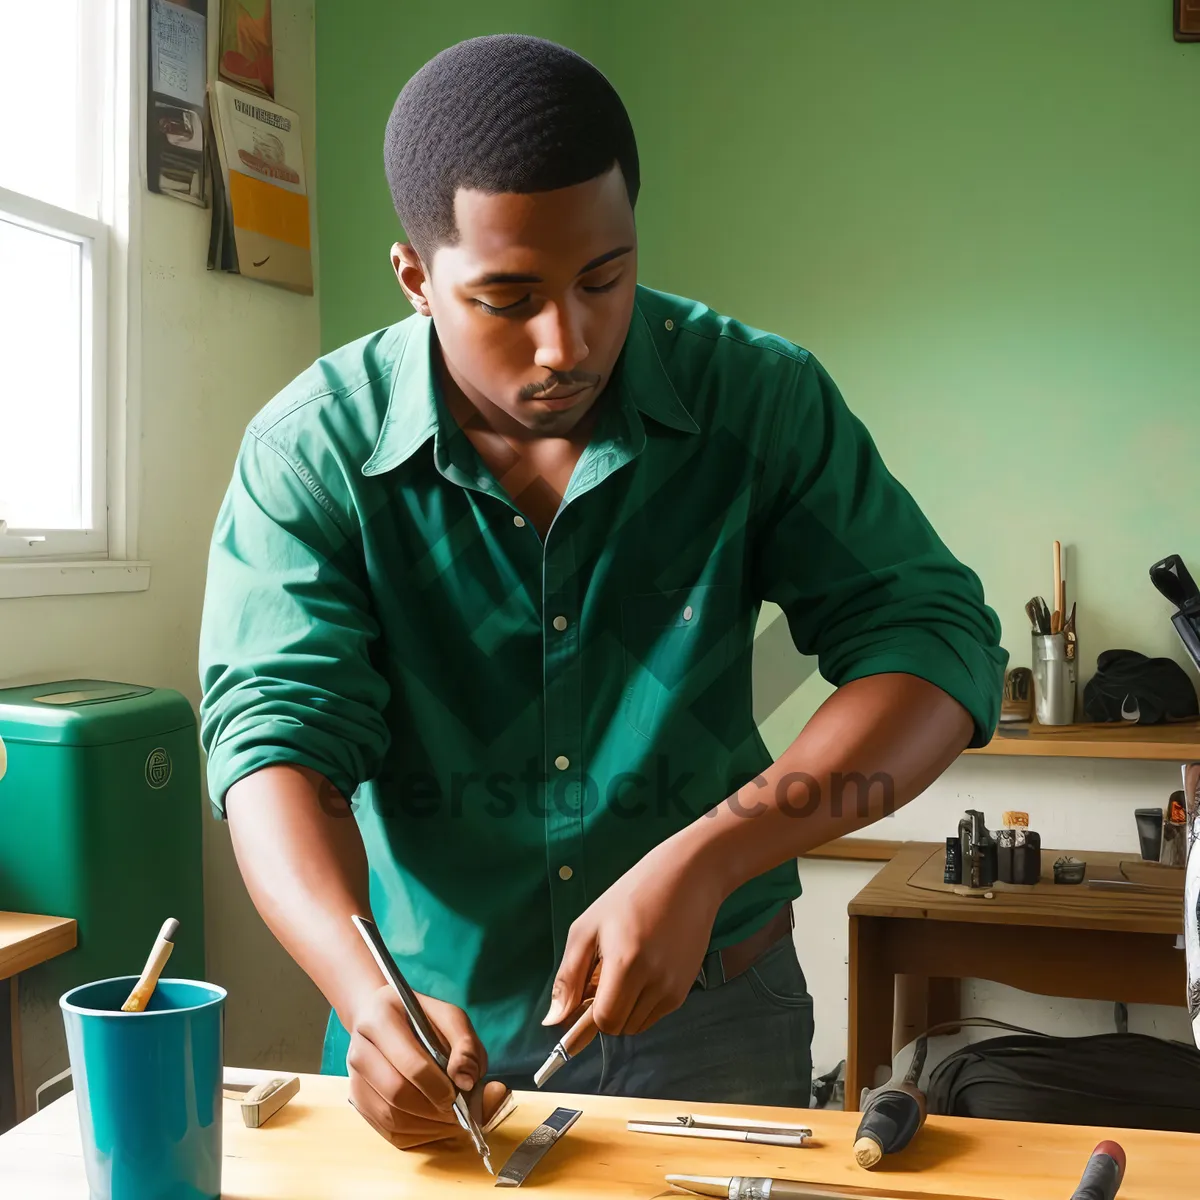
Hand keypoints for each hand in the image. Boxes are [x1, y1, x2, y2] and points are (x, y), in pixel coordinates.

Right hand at [346, 983, 509, 1149]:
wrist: (378, 1016)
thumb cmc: (419, 1018)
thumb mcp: (449, 1016)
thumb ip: (464, 1044)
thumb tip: (465, 1082)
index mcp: (381, 1021)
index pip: (411, 1065)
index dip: (438, 1086)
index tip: (458, 1093)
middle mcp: (360, 1050)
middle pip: (396, 1093)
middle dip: (432, 1109)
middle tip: (456, 1111)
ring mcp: (354, 1078)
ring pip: (389, 1116)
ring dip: (425, 1125)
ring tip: (448, 1119)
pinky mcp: (357, 1100)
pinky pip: (385, 1129)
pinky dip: (414, 1134)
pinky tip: (432, 1124)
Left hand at [542, 833, 725, 1037]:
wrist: (686, 878)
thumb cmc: (631, 896)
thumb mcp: (588, 928)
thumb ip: (568, 978)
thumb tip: (553, 1021)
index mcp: (626, 964)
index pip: (604, 1022)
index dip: (588, 1013)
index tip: (585, 993)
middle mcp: (655, 981)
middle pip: (620, 1027)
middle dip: (606, 1009)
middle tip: (605, 974)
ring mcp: (674, 987)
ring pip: (638, 1024)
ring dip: (626, 1006)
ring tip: (627, 967)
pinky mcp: (685, 988)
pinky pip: (655, 1013)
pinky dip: (644, 1001)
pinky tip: (644, 967)